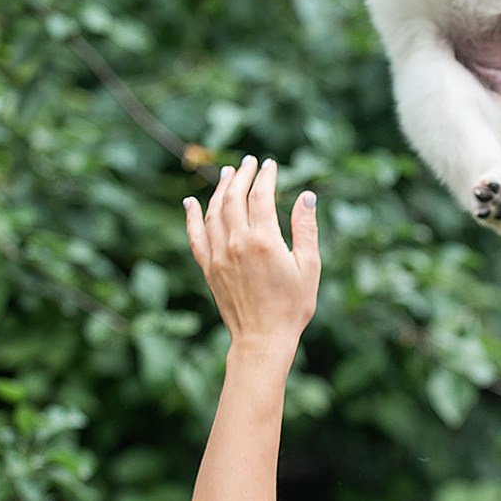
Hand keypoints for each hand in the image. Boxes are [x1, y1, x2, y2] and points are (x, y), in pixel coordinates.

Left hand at [184, 156, 319, 363]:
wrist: (262, 339)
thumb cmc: (292, 306)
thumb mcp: (309, 267)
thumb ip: (305, 229)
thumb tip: (306, 196)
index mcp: (263, 241)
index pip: (261, 196)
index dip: (265, 176)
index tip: (270, 164)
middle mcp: (236, 243)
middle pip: (234, 198)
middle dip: (242, 175)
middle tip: (249, 161)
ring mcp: (219, 256)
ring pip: (213, 212)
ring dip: (220, 190)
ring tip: (227, 174)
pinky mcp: (208, 269)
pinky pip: (195, 236)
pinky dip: (191, 217)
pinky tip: (190, 202)